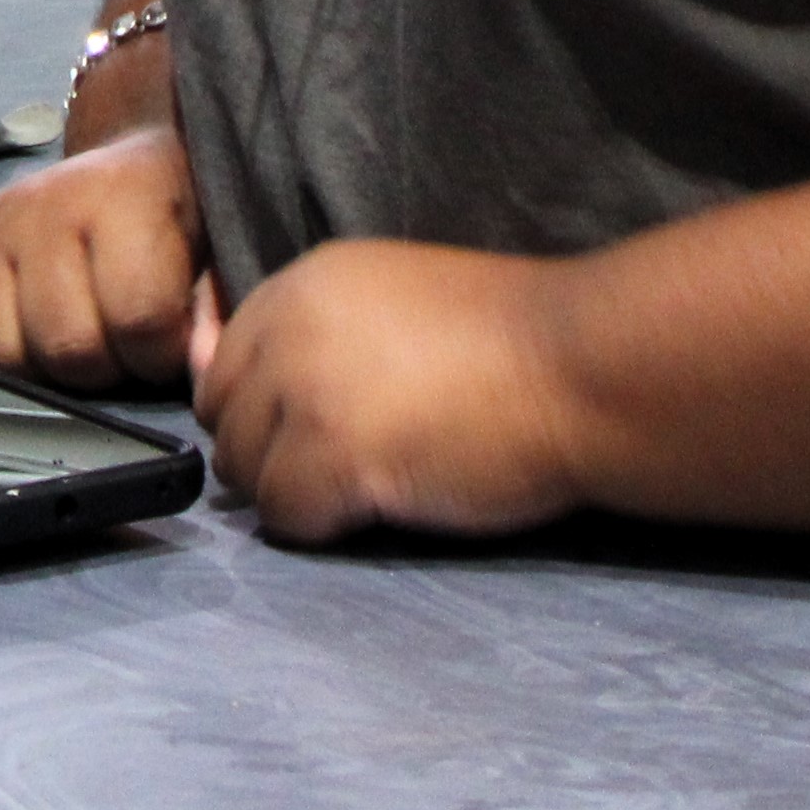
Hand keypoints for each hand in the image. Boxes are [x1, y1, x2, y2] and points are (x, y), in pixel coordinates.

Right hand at [0, 126, 210, 394]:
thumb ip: (214, 314)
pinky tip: (25, 340)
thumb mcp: (216, 254)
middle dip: (104, 368)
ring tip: (73, 343)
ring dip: (42, 370)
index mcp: (118, 198)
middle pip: (65, 346)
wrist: (130, 163)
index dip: (160, 354)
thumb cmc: (178, 219)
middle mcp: (40, 206)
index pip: (136, 318)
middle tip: (120, 346)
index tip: (168, 341)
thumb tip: (203, 375)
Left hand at [193, 238, 594, 541]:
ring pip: (245, 471)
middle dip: (269, 454)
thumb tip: (267, 396)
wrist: (584, 367)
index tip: (307, 433)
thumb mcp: (396, 308)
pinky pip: (284, 514)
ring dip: (293, 491)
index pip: (225, 363)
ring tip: (364, 490)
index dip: (263, 410)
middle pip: (225, 419)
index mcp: (305, 282)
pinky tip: (376, 510)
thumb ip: (326, 335)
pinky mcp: (334, 455)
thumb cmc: (516, 343)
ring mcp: (306, 392)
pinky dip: (320, 527)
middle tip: (337, 472)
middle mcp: (289, 328)